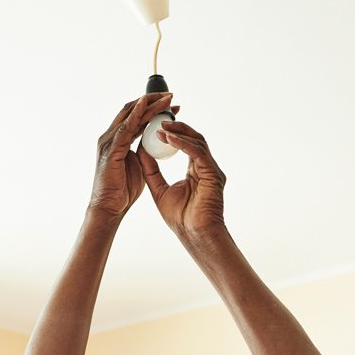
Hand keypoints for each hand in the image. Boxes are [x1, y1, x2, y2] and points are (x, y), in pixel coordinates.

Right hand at [88, 93, 176, 220]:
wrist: (109, 207)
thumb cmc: (121, 190)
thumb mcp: (136, 166)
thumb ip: (142, 152)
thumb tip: (153, 144)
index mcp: (117, 140)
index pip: (135, 117)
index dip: (152, 108)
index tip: (170, 104)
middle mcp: (110, 136)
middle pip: (132, 110)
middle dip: (152, 100)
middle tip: (171, 95)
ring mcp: (109, 141)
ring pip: (130, 115)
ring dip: (149, 104)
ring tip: (166, 98)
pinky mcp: (110, 149)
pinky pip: (125, 128)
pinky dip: (136, 115)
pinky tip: (146, 106)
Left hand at [137, 120, 226, 240]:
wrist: (195, 235)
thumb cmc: (181, 219)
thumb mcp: (159, 189)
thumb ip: (151, 170)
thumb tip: (140, 150)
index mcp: (196, 170)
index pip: (185, 144)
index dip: (171, 133)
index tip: (154, 126)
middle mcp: (206, 167)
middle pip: (193, 138)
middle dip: (176, 126)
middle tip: (158, 119)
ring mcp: (212, 170)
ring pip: (197, 141)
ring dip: (178, 132)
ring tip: (160, 127)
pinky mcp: (213, 174)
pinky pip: (198, 152)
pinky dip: (183, 144)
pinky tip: (168, 138)